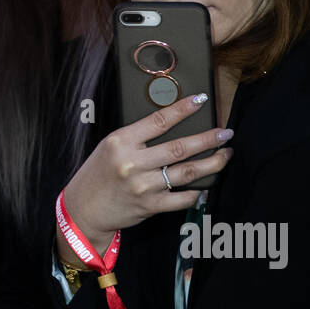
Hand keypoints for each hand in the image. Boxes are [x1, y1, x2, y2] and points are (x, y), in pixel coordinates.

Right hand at [60, 94, 233, 257]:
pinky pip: (181, 198)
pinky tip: (205, 185)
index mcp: (121, 141)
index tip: (200, 100)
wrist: (84, 208)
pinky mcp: (149, 206)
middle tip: (225, 133)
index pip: (158, 121)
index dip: (182, 109)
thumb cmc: (98, 173)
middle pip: (179, 147)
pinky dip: (196, 192)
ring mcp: (142, 186)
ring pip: (186, 172)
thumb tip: (173, 124)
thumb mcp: (111, 146)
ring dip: (210, 163)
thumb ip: (137, 136)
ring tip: (224, 155)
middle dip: (207, 139)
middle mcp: (133, 163)